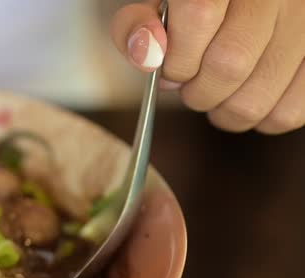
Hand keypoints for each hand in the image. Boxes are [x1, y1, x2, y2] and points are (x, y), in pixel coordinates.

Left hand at [111, 0, 304, 134]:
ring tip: (217, 94)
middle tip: (191, 85)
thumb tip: (148, 55)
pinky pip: (291, 111)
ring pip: (257, 95)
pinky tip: (248, 98)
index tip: (169, 69)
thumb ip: (136, 23)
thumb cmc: (196, 6)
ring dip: (224, 111)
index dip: (176, 55)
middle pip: (230, 63)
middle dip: (196, 90)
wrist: (241, 4)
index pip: (198, 15)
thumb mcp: (160, 1)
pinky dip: (263, 119)